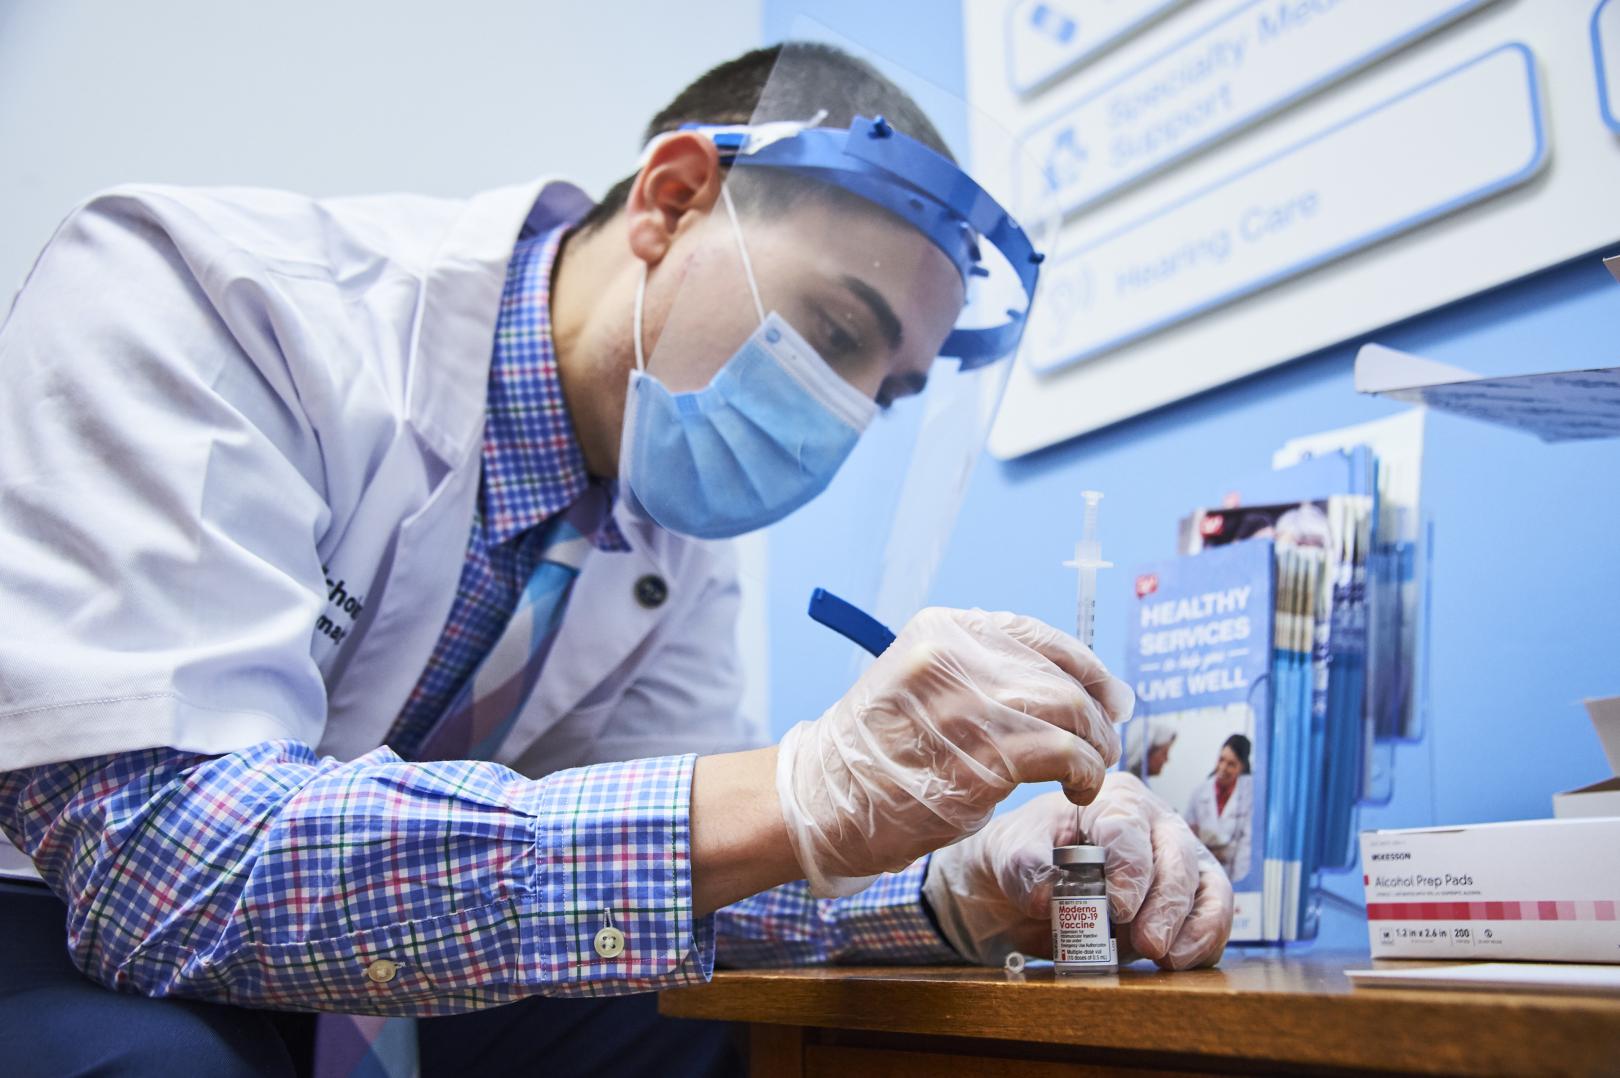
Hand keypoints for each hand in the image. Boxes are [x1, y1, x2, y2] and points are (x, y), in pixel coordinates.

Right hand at [775, 607, 1132, 896]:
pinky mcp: (981, 759)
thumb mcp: (922, 686)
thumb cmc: (881, 753)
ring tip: (1095, 767)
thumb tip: (1074, 686)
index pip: (1037, 635)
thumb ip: (985, 676)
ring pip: (1070, 711)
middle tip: (1107, 742)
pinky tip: (1080, 788)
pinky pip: (1064, 754)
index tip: (1110, 695)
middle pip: (1059, 675)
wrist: (826, 801)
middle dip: (1097, 712)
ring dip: (1097, 743)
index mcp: (943, 630)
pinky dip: (1087, 771)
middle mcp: (955, 657)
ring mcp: (967, 706)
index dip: (1087, 667)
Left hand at [922, 776, 1232, 969]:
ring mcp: (1179, 857)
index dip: (1128, 870)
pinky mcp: (1193, 894)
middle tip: (1147, 943)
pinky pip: (1214, 914)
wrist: (1030, 884)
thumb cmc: (1025, 854)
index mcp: (1111, 800)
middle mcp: (1154, 822)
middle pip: (1176, 856)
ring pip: (1205, 884)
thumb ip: (1026, 868)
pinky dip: (1205, 940)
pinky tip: (1180, 962)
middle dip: (1165, 904)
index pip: (1128, 828)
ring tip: (1166, 958)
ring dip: (1191, 925)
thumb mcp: (1011, 853)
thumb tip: (1045, 897)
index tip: (1118, 909)